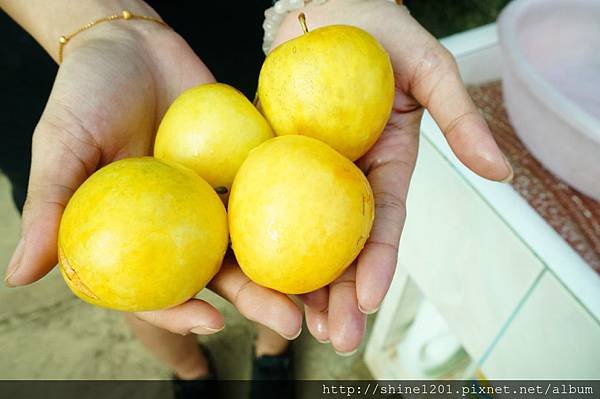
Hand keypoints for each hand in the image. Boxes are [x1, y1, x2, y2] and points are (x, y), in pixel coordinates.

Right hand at [3, 21, 302, 338]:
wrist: (133, 43)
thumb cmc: (86, 92)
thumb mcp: (62, 145)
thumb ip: (50, 205)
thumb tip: (20, 277)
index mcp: (138, 235)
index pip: (159, 288)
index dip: (182, 311)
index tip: (212, 322)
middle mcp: (183, 226)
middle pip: (222, 274)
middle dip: (257, 302)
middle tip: (291, 323)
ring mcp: (220, 198)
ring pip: (258, 241)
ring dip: (290, 268)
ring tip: (322, 292)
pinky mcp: (248, 166)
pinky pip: (277, 190)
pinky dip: (304, 208)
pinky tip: (334, 226)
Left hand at [273, 0, 512, 352]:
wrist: (323, 11)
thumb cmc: (379, 32)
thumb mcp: (429, 69)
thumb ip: (461, 118)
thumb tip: (500, 173)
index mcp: (384, 167)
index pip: (384, 223)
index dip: (380, 263)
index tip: (371, 301)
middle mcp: (345, 180)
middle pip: (343, 245)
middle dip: (341, 294)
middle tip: (333, 337)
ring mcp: (306, 175)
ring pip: (302, 237)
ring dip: (300, 283)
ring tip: (294, 325)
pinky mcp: (270, 161)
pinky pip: (262, 203)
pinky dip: (259, 238)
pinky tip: (250, 273)